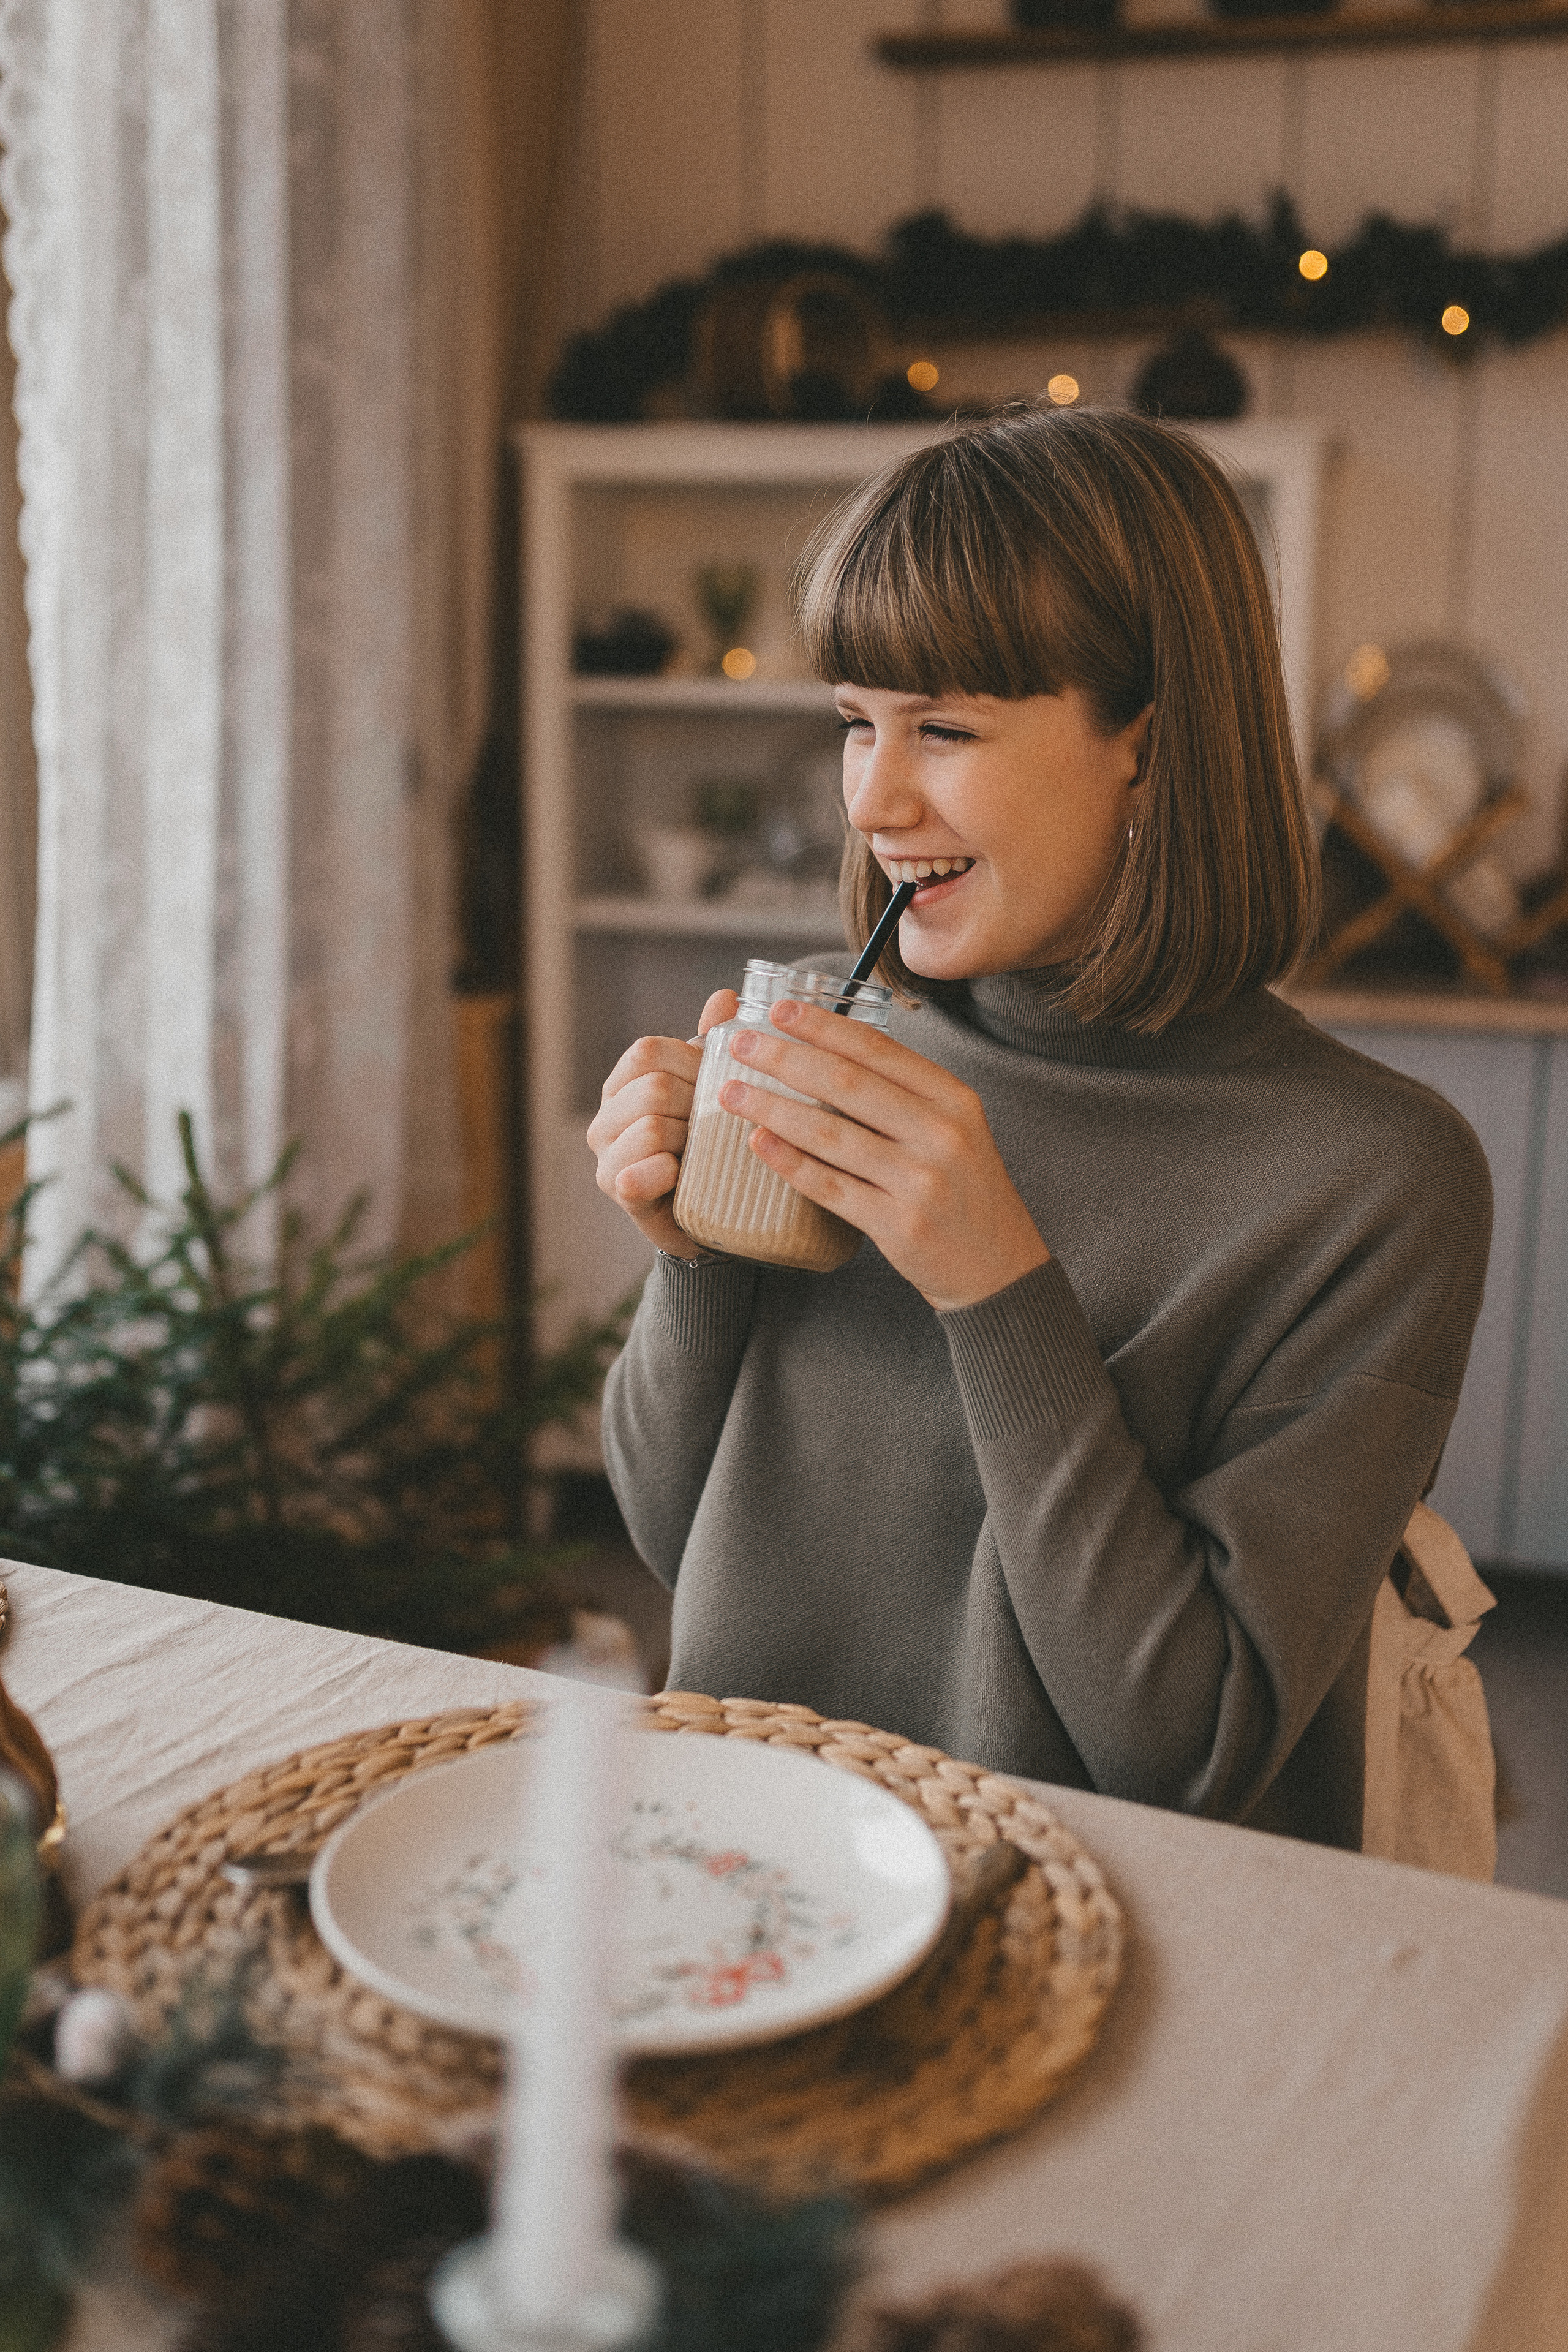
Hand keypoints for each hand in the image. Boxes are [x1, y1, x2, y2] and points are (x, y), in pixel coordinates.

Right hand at [586, 990, 737, 1257]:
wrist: (705, 1215)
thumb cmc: (706, 1146)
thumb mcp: (709, 1092)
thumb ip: (712, 1046)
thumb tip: (726, 996)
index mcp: (624, 1084)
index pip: (647, 1051)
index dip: (690, 1061)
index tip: (718, 1085)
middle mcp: (605, 1117)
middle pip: (653, 1086)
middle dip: (696, 1104)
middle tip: (718, 1125)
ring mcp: (606, 1156)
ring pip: (652, 1126)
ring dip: (691, 1139)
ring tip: (706, 1153)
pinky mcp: (617, 1191)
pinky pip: (640, 1172)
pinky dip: (669, 1172)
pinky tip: (683, 1176)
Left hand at [717, 999, 1049, 1310]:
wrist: (998, 1268)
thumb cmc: (963, 1191)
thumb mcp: (954, 1129)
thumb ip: (904, 1095)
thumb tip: (826, 1054)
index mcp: (953, 1099)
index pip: (877, 1049)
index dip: (822, 1026)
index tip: (778, 1008)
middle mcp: (940, 1134)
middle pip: (847, 1083)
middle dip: (785, 1058)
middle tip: (740, 1044)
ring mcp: (920, 1182)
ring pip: (830, 1133)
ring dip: (773, 1109)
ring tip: (731, 1093)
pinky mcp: (898, 1225)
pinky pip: (830, 1187)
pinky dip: (789, 1163)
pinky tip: (758, 1143)